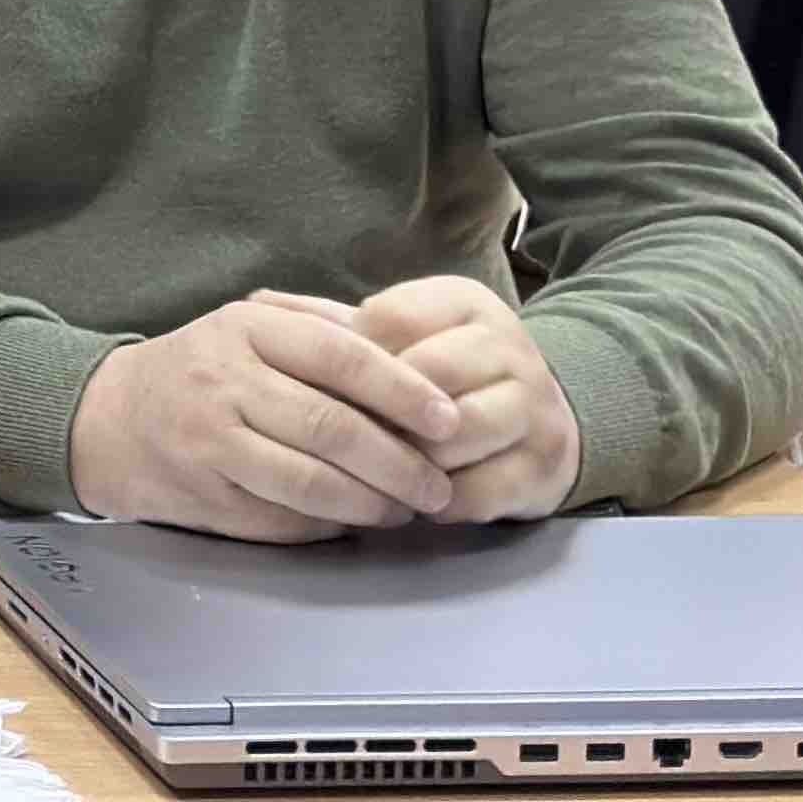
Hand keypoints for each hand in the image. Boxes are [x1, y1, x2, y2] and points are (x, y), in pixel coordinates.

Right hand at [69, 293, 461, 538]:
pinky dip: (331, 525)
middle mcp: (223, 379)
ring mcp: (209, 439)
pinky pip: (284, 517)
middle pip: (332, 427)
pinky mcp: (204, 491)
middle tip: (437, 484)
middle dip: (399, 463)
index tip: (449, 419)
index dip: (402, 390)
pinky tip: (355, 521)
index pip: (340, 355)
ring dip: (372, 503)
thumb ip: (320, 328)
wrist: (108, 419)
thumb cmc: (199, 369)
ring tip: (405, 509)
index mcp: (245, 328)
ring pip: (310, 481)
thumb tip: (408, 357)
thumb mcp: (248, 326)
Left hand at [329, 278, 581, 519]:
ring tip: (378, 469)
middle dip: (377, 412)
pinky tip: (415, 500)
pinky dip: (436, 503)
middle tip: (344, 435)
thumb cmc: (446, 369)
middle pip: (426, 376)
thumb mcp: (405, 328)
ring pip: (453, 436)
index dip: (351, 356)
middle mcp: (510, 347)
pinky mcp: (544, 469)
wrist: (541, 417)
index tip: (327, 383)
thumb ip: (335, 319)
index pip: (393, 318)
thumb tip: (257, 300)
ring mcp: (536, 409)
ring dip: (407, 460)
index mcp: (466, 302)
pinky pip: (476, 493)